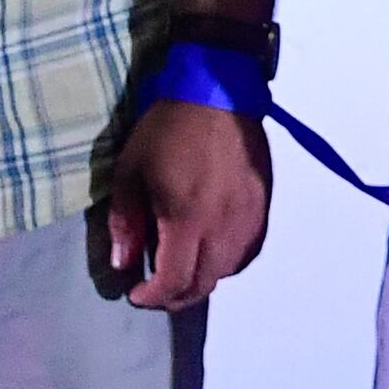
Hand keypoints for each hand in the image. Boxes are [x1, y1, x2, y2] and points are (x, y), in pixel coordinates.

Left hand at [99, 97, 271, 309]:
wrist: (218, 92)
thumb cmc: (167, 130)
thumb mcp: (131, 172)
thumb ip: (126, 223)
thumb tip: (124, 263)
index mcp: (188, 220)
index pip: (174, 281)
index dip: (151, 296)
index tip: (134, 292)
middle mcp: (224, 226)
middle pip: (204, 283)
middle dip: (175, 296)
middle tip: (156, 289)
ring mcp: (249, 215)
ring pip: (230, 269)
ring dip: (203, 278)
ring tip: (184, 269)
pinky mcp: (264, 203)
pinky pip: (250, 248)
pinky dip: (230, 260)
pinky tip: (214, 251)